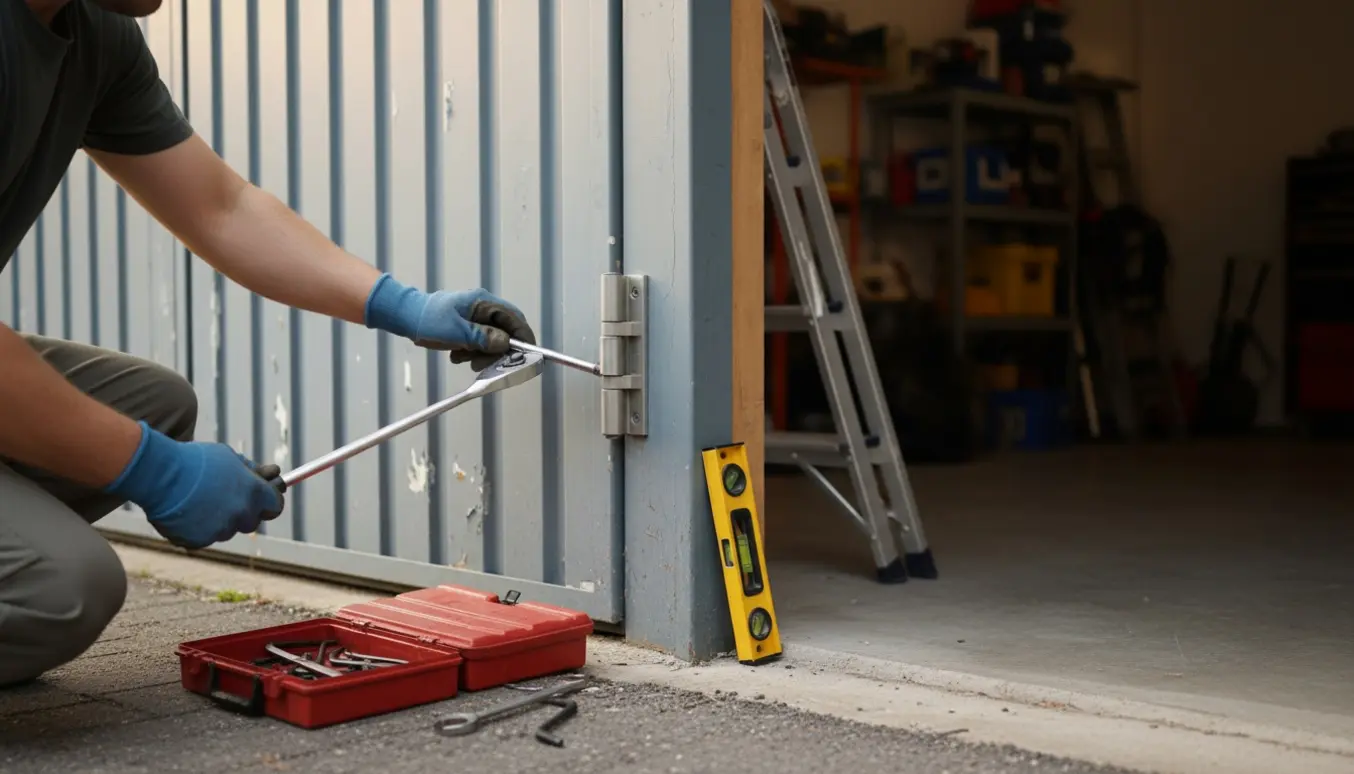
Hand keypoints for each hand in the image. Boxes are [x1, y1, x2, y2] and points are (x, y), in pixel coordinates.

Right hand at [104, 421, 284, 549]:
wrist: (159, 474)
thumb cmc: (195, 461)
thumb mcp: (229, 458)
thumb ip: (252, 472)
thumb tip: (271, 475)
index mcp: (253, 493)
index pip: (275, 506)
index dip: (269, 502)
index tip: (262, 498)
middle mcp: (240, 514)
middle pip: (252, 521)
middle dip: (243, 511)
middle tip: (225, 498)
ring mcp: (220, 530)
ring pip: (226, 530)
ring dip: (219, 520)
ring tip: (199, 500)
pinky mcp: (199, 541)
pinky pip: (205, 537)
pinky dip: (198, 528)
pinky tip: (187, 511)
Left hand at [362, 274, 536, 370]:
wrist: (405, 316)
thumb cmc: (428, 320)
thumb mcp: (456, 332)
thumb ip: (482, 337)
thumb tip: (506, 343)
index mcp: (483, 302)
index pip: (514, 318)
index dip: (524, 336)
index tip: (528, 354)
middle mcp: (482, 308)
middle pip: (505, 331)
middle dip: (498, 350)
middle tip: (483, 364)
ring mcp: (475, 317)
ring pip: (492, 339)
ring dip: (482, 353)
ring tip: (464, 359)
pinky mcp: (468, 327)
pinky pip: (479, 342)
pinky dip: (472, 352)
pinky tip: (458, 355)